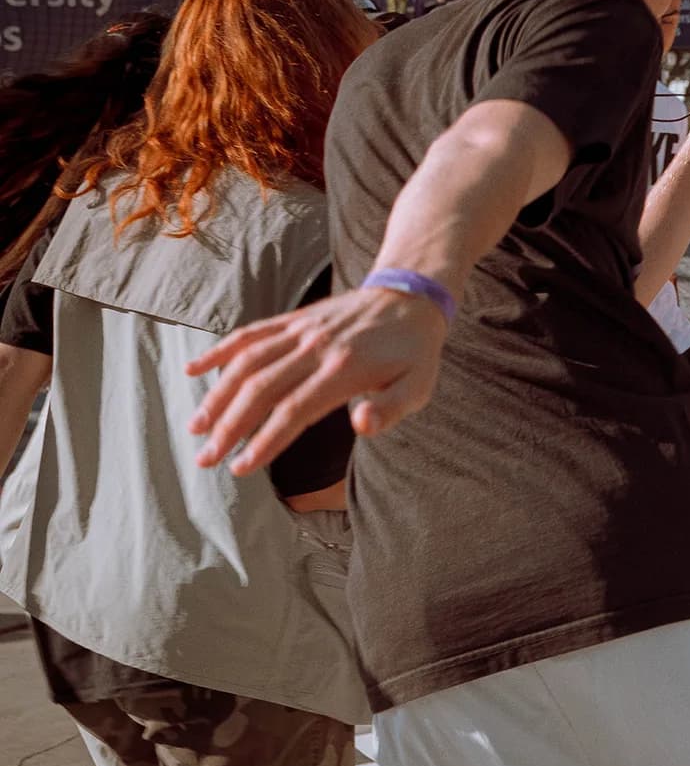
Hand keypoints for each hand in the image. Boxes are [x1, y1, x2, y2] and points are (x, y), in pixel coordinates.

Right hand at [187, 288, 448, 474]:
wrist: (410, 297)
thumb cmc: (414, 353)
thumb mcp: (418, 386)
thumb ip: (391, 408)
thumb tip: (362, 426)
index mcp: (343, 370)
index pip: (294, 410)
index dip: (265, 441)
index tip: (241, 468)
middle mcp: (315, 348)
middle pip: (260, 389)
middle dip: (229, 427)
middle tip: (205, 459)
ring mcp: (300, 331)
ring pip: (246, 362)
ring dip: (217, 395)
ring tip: (196, 428)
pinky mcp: (293, 321)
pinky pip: (250, 334)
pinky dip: (220, 351)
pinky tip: (194, 370)